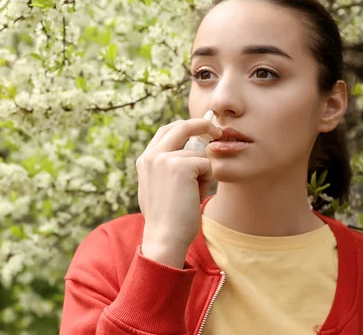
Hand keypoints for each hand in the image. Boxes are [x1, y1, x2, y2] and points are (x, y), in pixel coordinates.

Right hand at [136, 118, 221, 266]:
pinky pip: (207, 164)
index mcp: (145, 160)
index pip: (166, 131)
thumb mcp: (160, 187)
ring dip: (204, 174)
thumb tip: (193, 150)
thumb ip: (169, 167)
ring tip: (192, 195)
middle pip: (182, 127)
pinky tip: (195, 196)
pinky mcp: (181, 166)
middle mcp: (152, 155)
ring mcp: (165, 159)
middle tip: (217, 131)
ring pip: (200, 154)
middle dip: (203, 125)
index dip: (185, 127)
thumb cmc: (167, 218)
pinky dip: (207, 181)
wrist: (165, 237)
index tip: (201, 129)